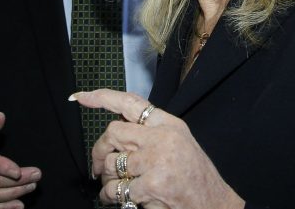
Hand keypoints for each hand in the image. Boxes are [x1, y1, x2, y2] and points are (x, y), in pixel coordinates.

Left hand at [71, 89, 243, 208]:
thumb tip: (116, 133)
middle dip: (100, 150)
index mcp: (169, 124)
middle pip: (114, 132)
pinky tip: (119, 199)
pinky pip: (116, 188)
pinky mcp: (151, 184)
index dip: (102, 97)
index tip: (80, 97)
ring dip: (107, 178)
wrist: (214, 205)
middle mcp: (162, 138)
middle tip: (98, 165)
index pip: (131, 103)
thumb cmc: (195, 178)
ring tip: (115, 186)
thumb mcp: (178, 143)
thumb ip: (151, 134)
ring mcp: (156, 160)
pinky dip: (111, 196)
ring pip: (112, 162)